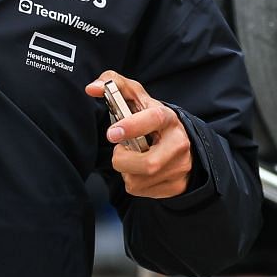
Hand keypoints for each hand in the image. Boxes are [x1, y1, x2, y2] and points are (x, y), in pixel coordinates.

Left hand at [87, 71, 193, 198]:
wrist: (184, 143)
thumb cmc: (153, 120)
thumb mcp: (137, 98)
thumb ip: (114, 86)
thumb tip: (92, 88)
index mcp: (168, 118)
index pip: (153, 120)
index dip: (132, 126)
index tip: (112, 133)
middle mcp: (179, 144)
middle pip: (148, 163)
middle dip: (123, 160)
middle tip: (121, 150)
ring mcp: (179, 167)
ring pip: (139, 180)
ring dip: (126, 171)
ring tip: (132, 159)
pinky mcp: (175, 186)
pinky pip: (140, 191)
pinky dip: (132, 181)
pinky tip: (139, 171)